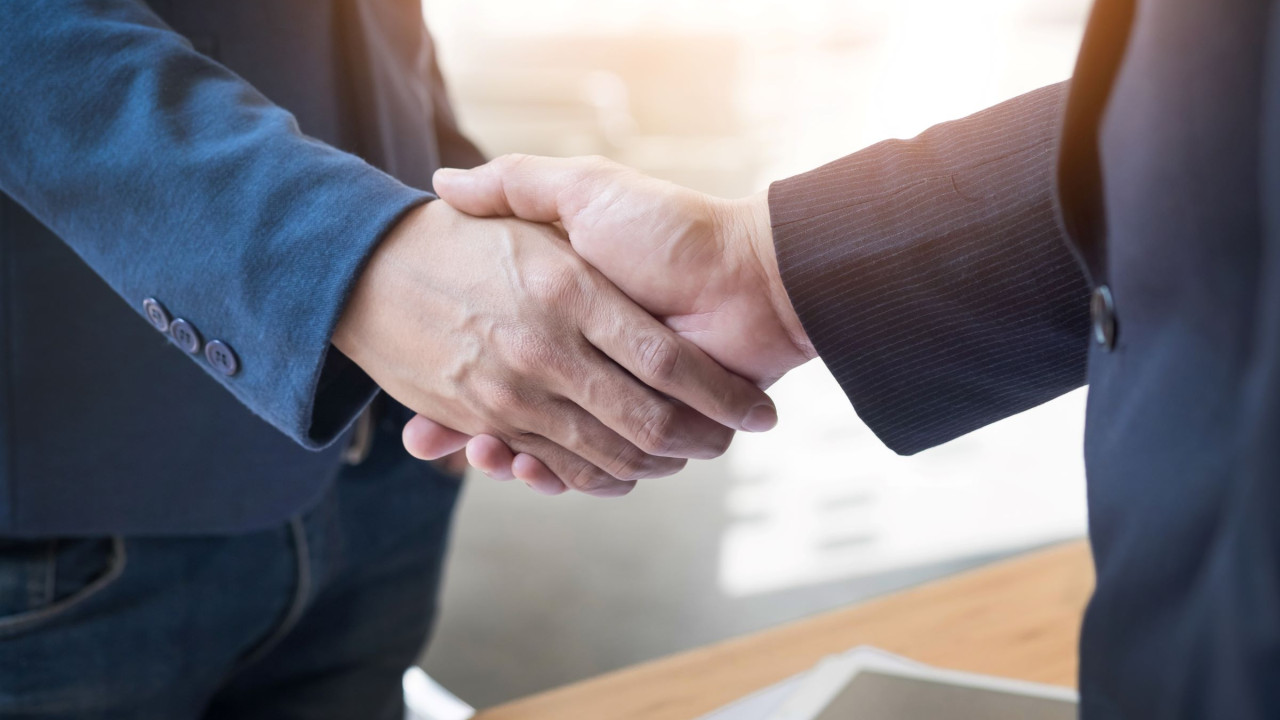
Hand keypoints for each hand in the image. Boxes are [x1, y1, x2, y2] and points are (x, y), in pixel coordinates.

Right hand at [403, 155, 815, 481]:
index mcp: (565, 311)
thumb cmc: (668, 228)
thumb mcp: (585, 189)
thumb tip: (444, 185)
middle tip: (433, 435)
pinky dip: (560, 475)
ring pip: (544, 444)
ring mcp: (609, 394)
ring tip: (481, 448)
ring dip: (511, 456)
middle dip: (476, 429)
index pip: (491, 350)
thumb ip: (520, 182)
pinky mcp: (641, 428)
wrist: (749, 276)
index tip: (414, 391)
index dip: (451, 375)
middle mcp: (581, 357)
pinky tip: (527, 465)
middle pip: (512, 408)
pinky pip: (586, 465)